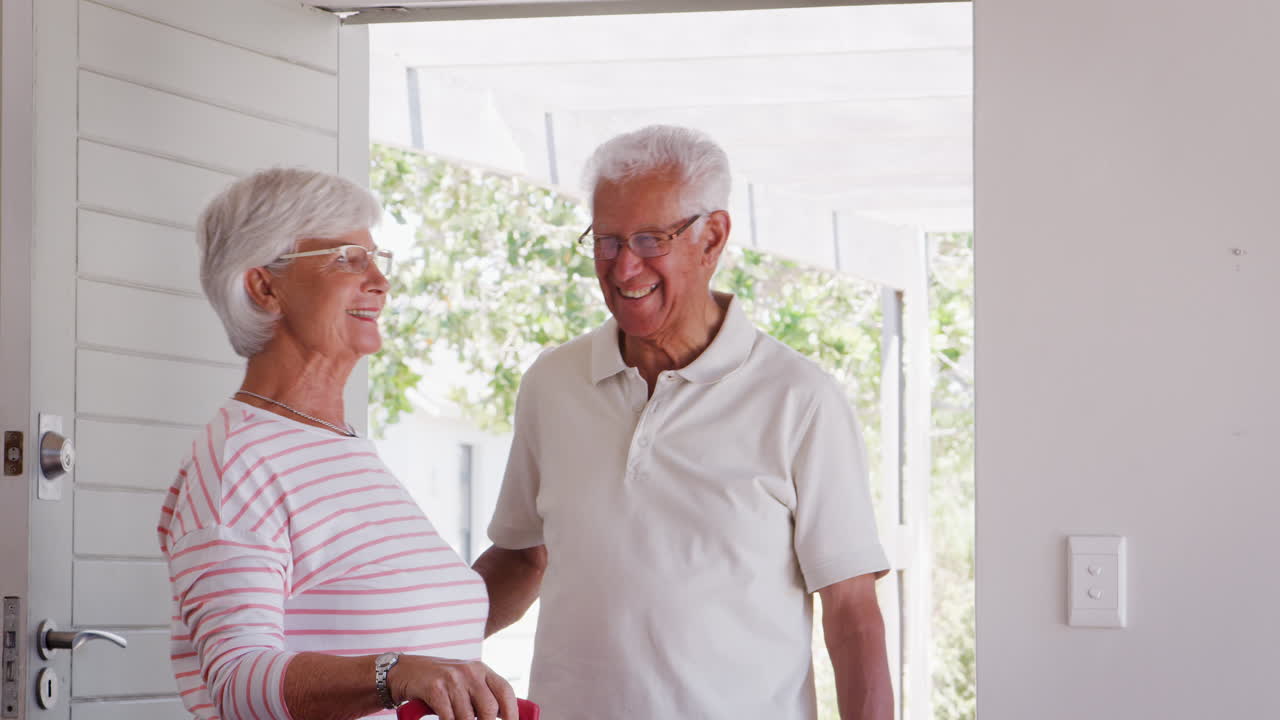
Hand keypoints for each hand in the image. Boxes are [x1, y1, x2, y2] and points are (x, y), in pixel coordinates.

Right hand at [391, 656, 517, 719]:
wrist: (407, 671)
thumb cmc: (441, 682)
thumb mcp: (465, 683)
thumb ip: (482, 697)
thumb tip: (500, 717)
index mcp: (482, 670)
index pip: (505, 691)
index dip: (513, 713)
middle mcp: (470, 672)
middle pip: (488, 708)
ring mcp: (452, 679)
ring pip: (467, 717)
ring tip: (457, 719)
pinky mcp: (435, 688)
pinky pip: (448, 717)